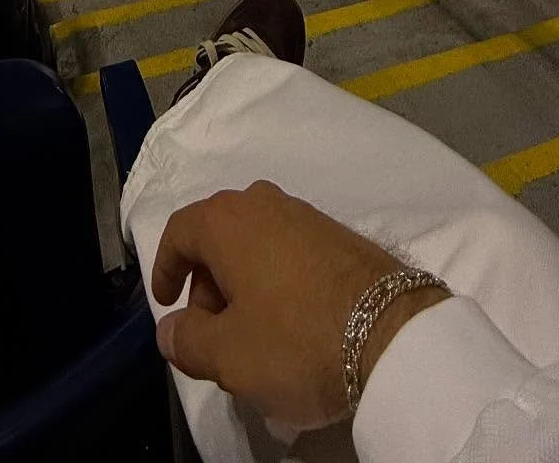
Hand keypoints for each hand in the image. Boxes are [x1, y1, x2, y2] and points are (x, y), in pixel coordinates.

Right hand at [150, 181, 442, 429]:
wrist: (394, 334)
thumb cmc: (296, 340)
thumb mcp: (229, 356)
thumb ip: (187, 341)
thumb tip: (170, 329)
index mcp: (228, 220)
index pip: (178, 231)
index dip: (164, 269)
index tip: (166, 305)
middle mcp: (265, 203)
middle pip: (218, 237)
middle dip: (206, 284)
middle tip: (211, 333)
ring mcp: (308, 215)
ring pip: (256, 244)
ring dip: (243, 284)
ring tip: (252, 335)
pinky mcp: (341, 236)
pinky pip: (290, 252)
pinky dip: (277, 281)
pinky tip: (290, 324)